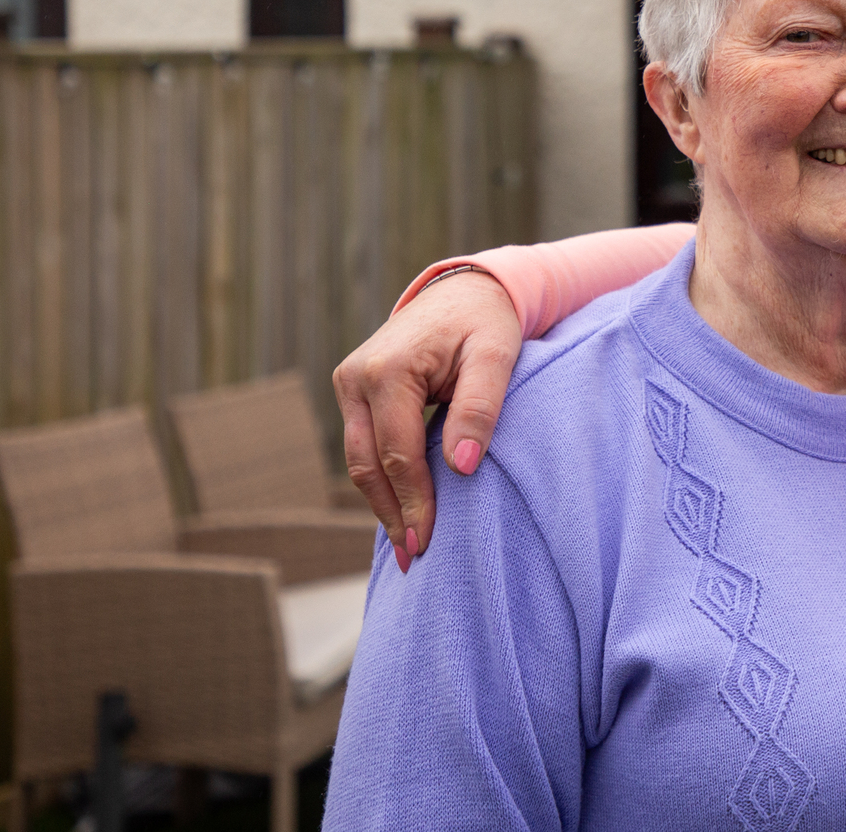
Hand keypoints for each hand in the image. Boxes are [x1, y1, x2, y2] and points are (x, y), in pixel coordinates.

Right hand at [333, 269, 521, 566]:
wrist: (464, 289)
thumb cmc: (486, 321)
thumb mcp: (497, 356)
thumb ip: (480, 407)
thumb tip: (463, 468)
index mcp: (388, 370)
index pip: (397, 452)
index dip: (413, 501)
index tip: (428, 540)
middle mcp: (356, 377)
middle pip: (367, 463)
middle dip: (391, 513)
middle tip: (415, 557)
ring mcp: (349, 384)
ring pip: (359, 459)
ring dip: (383, 502)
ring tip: (408, 543)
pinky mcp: (354, 392)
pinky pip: (364, 445)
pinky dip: (382, 478)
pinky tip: (402, 508)